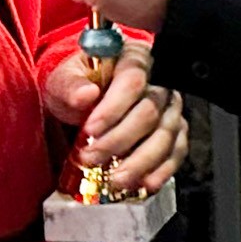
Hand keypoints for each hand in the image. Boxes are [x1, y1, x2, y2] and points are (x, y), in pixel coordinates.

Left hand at [40, 40, 185, 194]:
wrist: (86, 97)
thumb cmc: (78, 83)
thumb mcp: (64, 78)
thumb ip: (71, 85)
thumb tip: (85, 94)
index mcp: (133, 58)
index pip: (132, 81)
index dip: (113, 108)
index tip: (90, 129)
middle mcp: (159, 81)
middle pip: (150, 112)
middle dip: (119, 140)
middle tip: (91, 157)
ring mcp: (169, 107)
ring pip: (165, 135)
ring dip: (140, 161)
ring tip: (116, 179)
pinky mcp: (174, 131)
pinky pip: (177, 151)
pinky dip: (162, 170)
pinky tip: (145, 183)